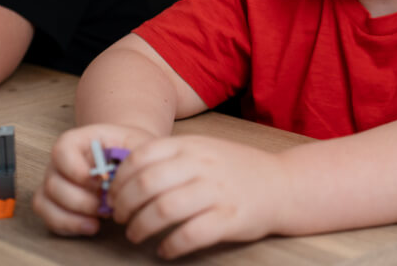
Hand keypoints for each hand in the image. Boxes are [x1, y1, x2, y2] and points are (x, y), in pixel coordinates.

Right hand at [32, 123, 154, 235]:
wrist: (126, 158)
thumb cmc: (130, 150)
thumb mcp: (137, 144)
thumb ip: (132, 155)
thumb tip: (123, 177)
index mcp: (78, 141)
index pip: (61, 150)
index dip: (76, 170)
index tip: (101, 182)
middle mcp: (60, 162)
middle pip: (53, 182)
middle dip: (81, 200)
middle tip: (106, 205)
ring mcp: (54, 182)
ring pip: (46, 201)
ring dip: (74, 215)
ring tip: (102, 217)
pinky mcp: (54, 203)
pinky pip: (49, 217)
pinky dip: (68, 226)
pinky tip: (93, 226)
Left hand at [109, 135, 288, 258]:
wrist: (282, 184)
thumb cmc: (236, 169)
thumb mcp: (204, 150)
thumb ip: (171, 158)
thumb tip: (126, 175)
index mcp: (191, 146)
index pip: (141, 156)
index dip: (119, 178)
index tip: (113, 194)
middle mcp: (202, 165)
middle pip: (146, 184)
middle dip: (124, 205)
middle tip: (121, 218)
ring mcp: (216, 191)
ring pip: (163, 210)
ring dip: (141, 228)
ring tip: (137, 235)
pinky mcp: (229, 218)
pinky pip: (190, 235)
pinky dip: (171, 246)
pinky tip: (166, 250)